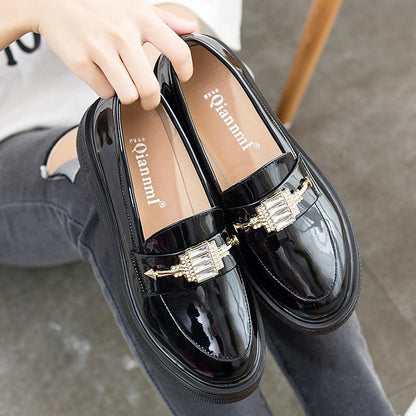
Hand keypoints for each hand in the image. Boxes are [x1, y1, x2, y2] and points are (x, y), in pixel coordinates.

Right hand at [26, 0, 196, 108]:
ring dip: (127, 94)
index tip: (183, 78)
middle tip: (149, 100)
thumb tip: (192, 28)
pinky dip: (105, 88)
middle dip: (151, 100)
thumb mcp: (135, 6)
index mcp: (141, 19)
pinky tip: (102, 74)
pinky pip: (104, 92)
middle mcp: (122, 34)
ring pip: (127, 95)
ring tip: (123, 83)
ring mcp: (99, 49)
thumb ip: (166, 20)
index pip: (177, 52)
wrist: (52, 2)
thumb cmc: (100, 7)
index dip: (185, 71)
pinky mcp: (80, 62)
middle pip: (149, 88)